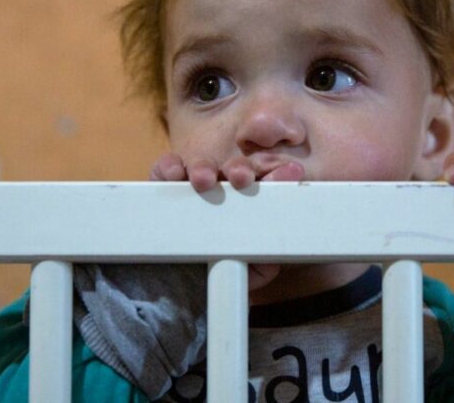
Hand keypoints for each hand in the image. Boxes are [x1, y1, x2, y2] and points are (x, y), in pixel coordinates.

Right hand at [149, 153, 304, 290]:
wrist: (178, 287)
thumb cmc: (219, 273)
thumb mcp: (249, 271)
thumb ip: (265, 259)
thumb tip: (278, 245)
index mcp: (249, 201)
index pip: (267, 181)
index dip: (279, 174)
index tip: (291, 172)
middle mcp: (224, 188)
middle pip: (235, 168)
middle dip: (241, 168)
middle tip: (242, 178)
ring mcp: (193, 185)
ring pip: (202, 165)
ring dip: (205, 167)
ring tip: (204, 180)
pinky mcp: (162, 186)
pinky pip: (166, 169)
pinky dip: (170, 166)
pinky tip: (175, 174)